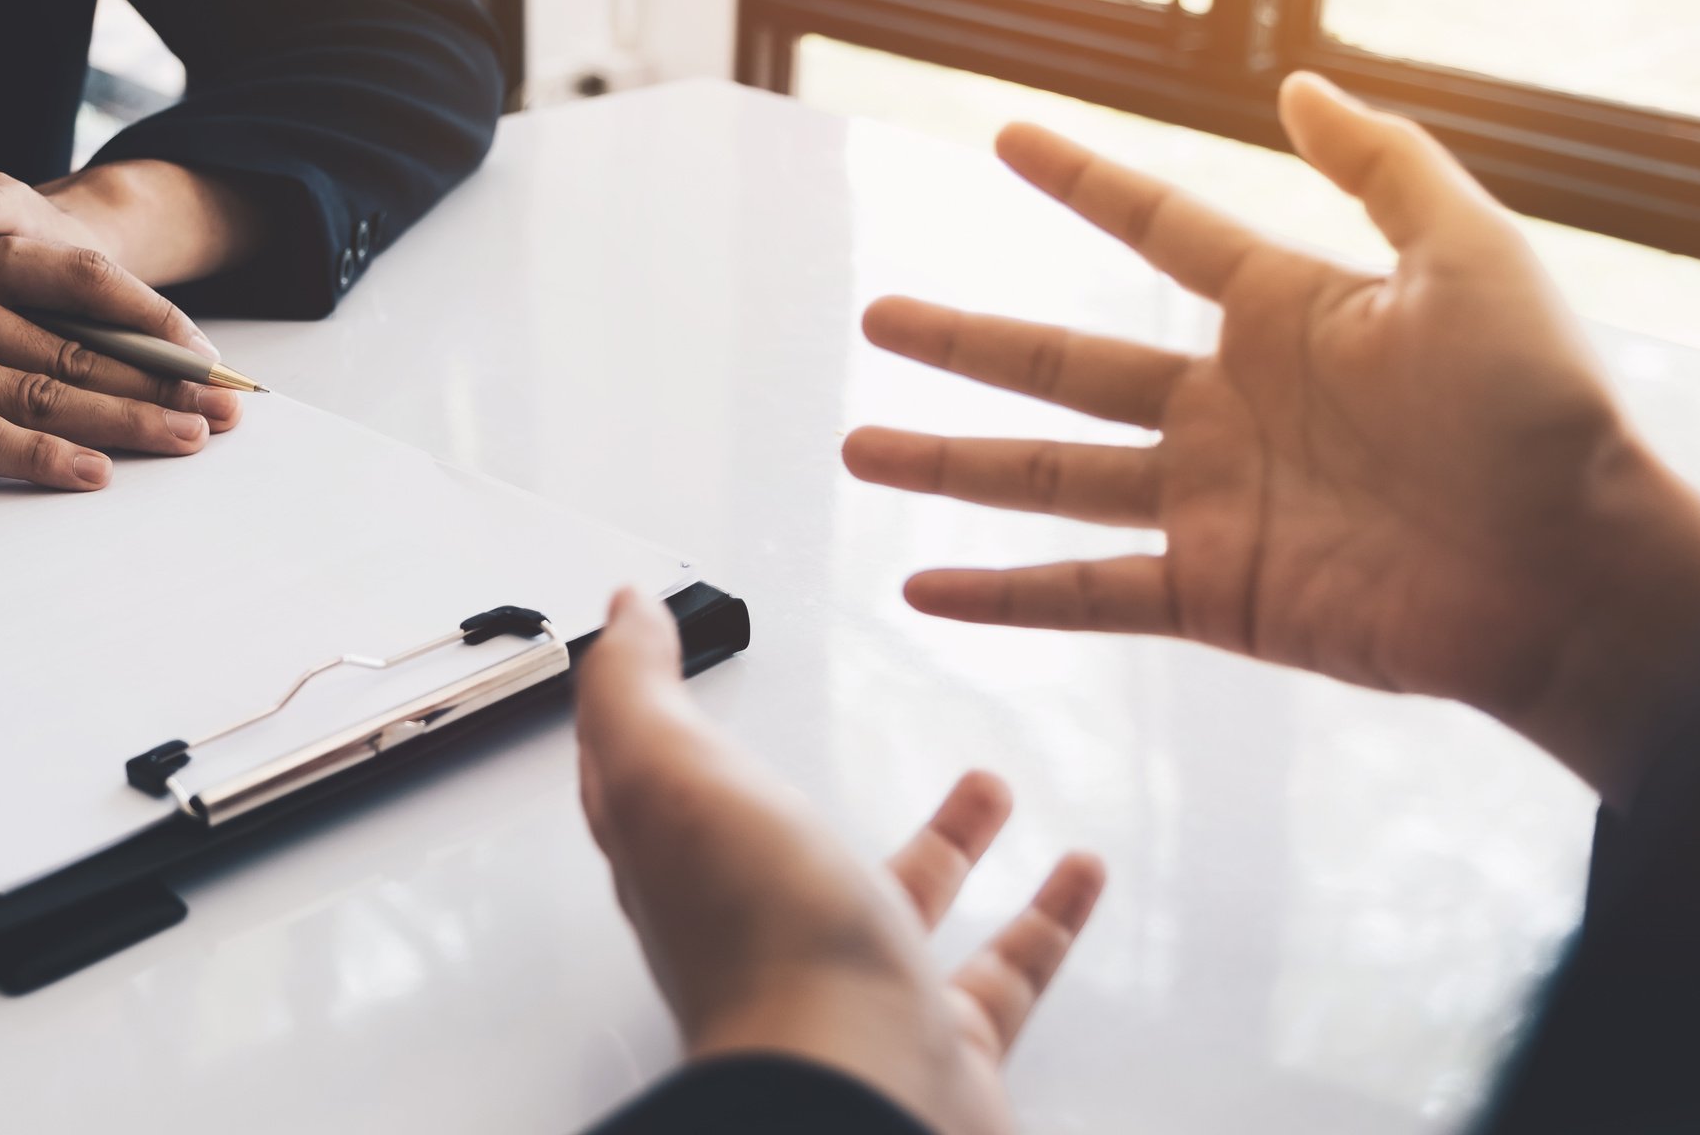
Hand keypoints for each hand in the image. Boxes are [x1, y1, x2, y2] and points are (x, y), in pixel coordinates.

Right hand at [0, 239, 238, 489]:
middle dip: (160, 381)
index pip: (70, 294)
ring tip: (192, 443)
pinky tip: (91, 476)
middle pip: (75, 345)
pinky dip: (39, 458)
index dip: (143, 329)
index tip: (207, 364)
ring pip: (43, 387)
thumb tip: (26, 358)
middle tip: (233, 412)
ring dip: (125, 419)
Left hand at [577, 586, 1102, 1134]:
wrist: (856, 1094)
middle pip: (779, 840)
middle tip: (835, 721)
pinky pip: (1002, 968)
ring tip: (990, 784)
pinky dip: (1046, 916)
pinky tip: (1078, 874)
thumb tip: (621, 613)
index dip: (646, 714)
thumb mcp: (667, 774)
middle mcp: (764, 928)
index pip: (644, 784)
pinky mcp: (938, 1036)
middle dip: (806, 774)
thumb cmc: (763, 951)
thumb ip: (637, 691)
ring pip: (904, 898)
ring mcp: (853, 985)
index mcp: (687, 867)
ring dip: (951, 839)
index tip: (654, 651)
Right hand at [844, 72, 1699, 800]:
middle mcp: (1227, 408)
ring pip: (1047, 477)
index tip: (1007, 137)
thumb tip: (1296, 84)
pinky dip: (1003, 595)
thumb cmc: (1542, 410)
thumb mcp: (1469, 254)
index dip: (1082, 182)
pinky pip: (1085, 593)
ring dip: (949, 462)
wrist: (1578, 573)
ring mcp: (1211, 504)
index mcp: (1282, 315)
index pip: (1156, 229)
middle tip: (877, 311)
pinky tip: (922, 588)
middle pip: (1063, 364)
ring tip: (857, 444)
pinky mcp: (1213, 594)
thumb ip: (1381, 166)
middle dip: (965, 338)